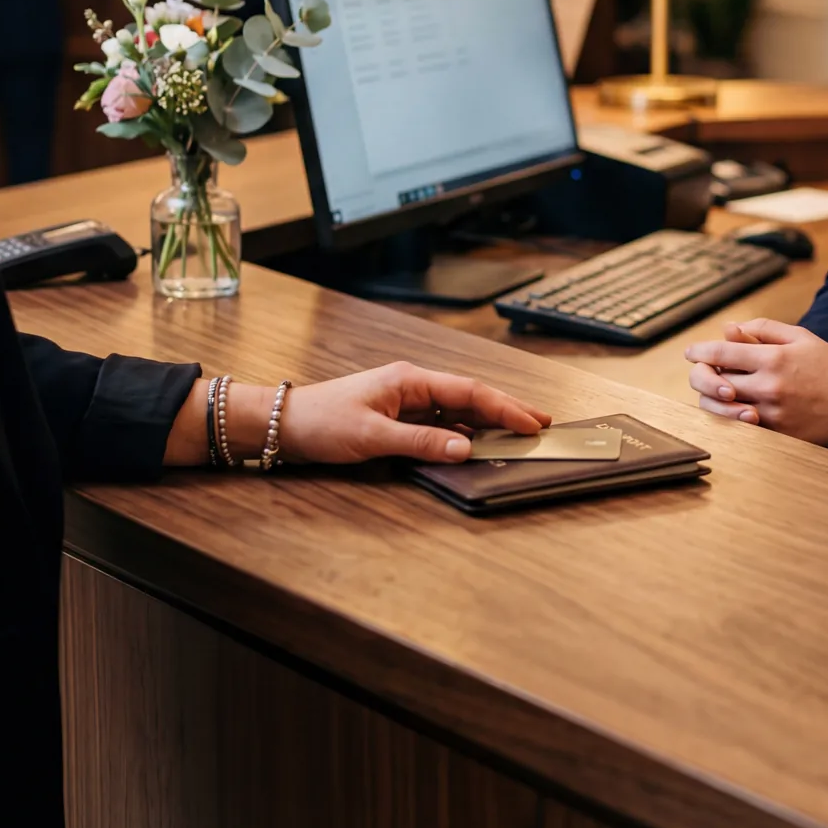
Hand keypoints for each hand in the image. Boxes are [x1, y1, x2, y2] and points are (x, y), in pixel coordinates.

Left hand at [267, 362, 549, 465]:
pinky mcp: (399, 418)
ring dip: (488, 423)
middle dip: (507, 409)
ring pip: (458, 411)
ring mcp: (407, 401)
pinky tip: (478, 444)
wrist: (285, 423)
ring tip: (519, 435)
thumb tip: (466, 448)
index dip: (504, 406)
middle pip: (470, 397)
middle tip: (541, 424)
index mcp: (411, 379)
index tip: (532, 422)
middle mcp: (414, 386)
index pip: (469, 391)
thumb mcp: (372, 436)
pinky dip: (463, 434)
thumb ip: (421, 443)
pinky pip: (440, 424)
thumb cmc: (322, 422)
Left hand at [685, 319, 827, 445]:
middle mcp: (768, 387)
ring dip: (713, 398)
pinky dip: (731, 416)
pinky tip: (733, 406)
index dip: (700, 351)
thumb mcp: (800, 337)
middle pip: (715, 382)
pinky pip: (740, 427)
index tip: (690, 352)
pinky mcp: (776, 435)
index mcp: (773, 359)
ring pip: (722, 408)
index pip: (722, 353)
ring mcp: (771, 414)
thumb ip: (763, 330)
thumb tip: (730, 328)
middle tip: (702, 370)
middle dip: (701, 374)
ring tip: (718, 389)